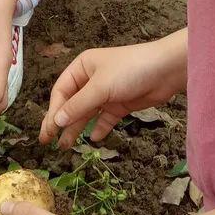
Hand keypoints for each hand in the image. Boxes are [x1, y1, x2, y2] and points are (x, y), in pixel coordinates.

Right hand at [41, 32, 187, 150]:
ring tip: (66, 146)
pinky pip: (105, 118)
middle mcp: (91, 80)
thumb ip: (78, 105)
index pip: (61, 91)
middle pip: (71, 104)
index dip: (54, 111)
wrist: (166, 71)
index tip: (49, 130)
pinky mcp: (120, 104)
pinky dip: (100, 128)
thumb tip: (56, 121)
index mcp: (82, 67)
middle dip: (60, 122)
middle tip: (47, 142)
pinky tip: (95, 139)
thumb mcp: (100, 87)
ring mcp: (107, 93)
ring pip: (87, 113)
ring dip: (77, 128)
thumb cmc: (129, 70)